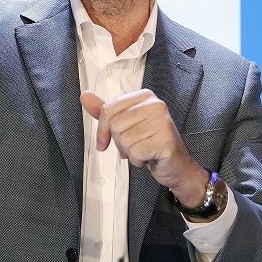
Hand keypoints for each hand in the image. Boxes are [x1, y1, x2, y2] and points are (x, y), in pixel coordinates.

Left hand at [80, 89, 209, 207]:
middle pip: (115, 125)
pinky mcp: (166, 141)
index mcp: (145, 96)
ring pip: (124, 140)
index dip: (102, 130)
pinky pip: (136, 152)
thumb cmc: (151, 143)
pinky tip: (149, 157)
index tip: (104, 142)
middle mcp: (156, 105)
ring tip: (144, 150)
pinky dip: (138, 161)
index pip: (109, 109)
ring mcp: (163, 122)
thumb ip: (105, 111)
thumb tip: (85, 96)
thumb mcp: (126, 125)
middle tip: (134, 145)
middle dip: (119, 142)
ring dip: (130, 152)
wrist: (176, 165)